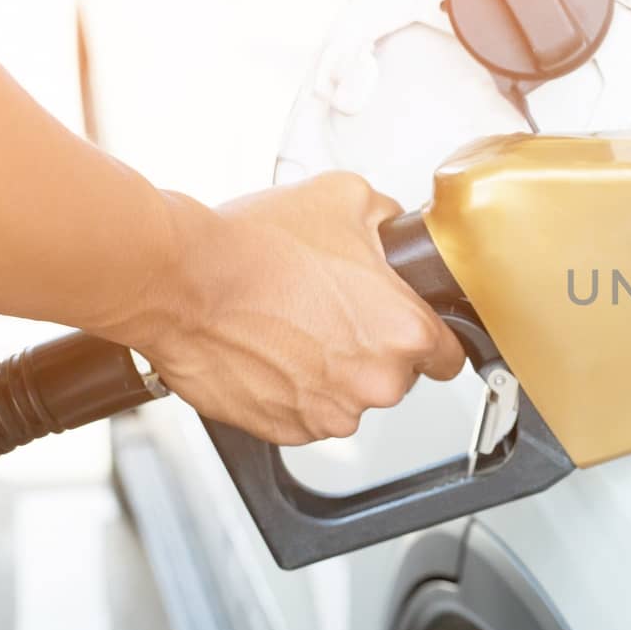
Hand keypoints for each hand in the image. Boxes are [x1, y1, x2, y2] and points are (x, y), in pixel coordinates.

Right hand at [124, 173, 466, 444]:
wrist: (180, 282)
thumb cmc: (255, 247)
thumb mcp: (345, 199)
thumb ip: (388, 219)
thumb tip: (395, 228)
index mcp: (405, 332)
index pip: (450, 356)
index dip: (431, 338)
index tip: (412, 331)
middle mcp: (376, 381)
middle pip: (397, 376)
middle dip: (373, 350)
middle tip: (332, 313)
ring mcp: (330, 412)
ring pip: (350, 397)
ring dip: (332, 373)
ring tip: (294, 328)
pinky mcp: (287, 430)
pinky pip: (306, 414)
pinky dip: (293, 391)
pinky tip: (272, 353)